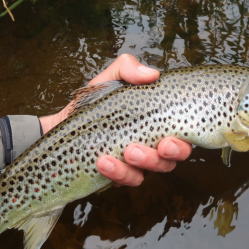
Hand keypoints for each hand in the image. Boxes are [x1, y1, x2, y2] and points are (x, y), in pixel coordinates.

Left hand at [40, 54, 192, 186]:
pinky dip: (118, 173)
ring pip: (154, 171)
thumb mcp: (108, 79)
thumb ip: (127, 68)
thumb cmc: (93, 102)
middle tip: (160, 146)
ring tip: (126, 152)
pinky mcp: (120, 176)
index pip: (183, 134)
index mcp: (156, 121)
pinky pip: (128, 180)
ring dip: (144, 163)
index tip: (171, 138)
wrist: (64, 124)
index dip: (185, 141)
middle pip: (174, 157)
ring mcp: (137, 162)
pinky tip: (103, 162)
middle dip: (170, 154)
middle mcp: (152, 143)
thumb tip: (152, 74)